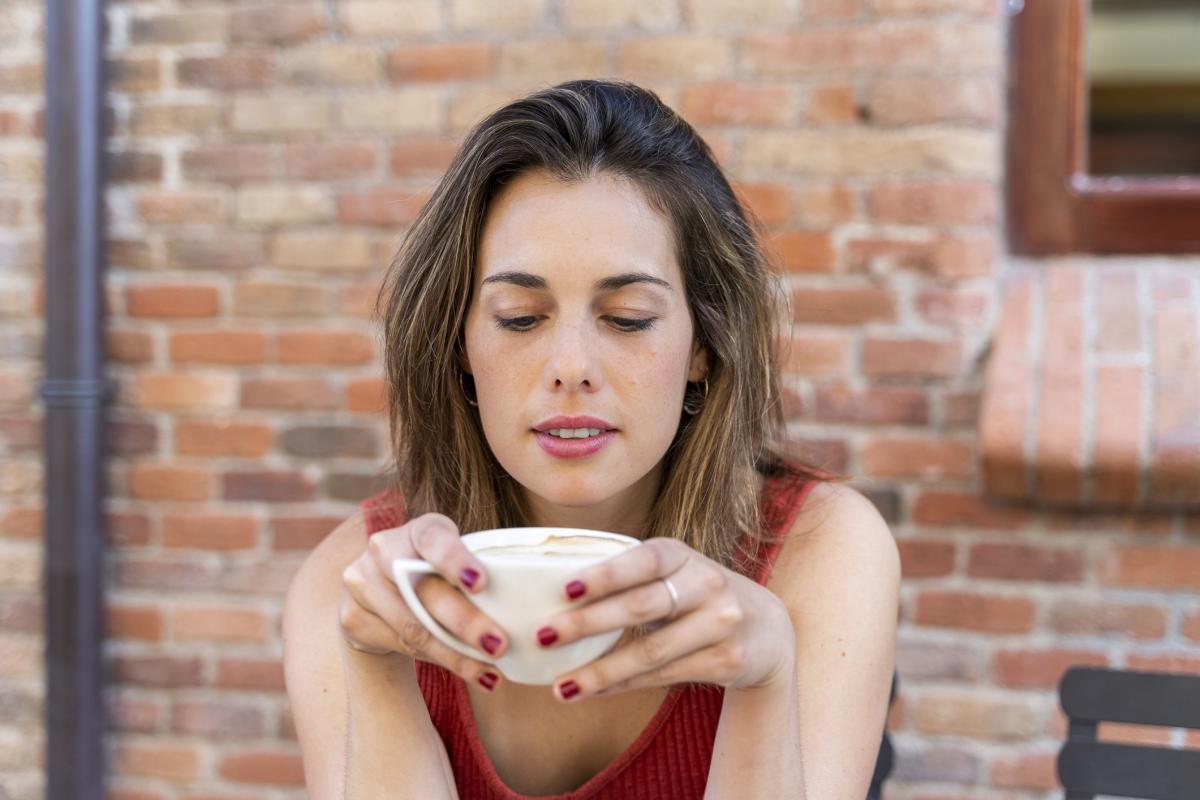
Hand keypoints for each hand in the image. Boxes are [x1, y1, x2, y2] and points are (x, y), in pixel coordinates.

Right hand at [338, 513, 506, 690]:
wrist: (378, 596)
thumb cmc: (435, 575)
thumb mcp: (455, 562)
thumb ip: (477, 573)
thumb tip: (526, 603)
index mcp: (419, 529)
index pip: (436, 540)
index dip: (456, 561)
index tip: (480, 583)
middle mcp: (384, 548)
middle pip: (426, 591)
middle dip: (465, 622)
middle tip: (499, 646)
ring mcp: (361, 581)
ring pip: (414, 626)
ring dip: (454, 653)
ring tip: (489, 671)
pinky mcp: (352, 616)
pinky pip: (402, 644)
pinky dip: (439, 661)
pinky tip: (470, 672)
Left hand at [536, 538, 795, 701]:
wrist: (768, 630)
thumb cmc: (697, 596)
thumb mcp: (675, 573)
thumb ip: (631, 579)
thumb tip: (557, 597)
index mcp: (683, 554)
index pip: (642, 559)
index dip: (605, 574)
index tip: (565, 589)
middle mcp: (706, 583)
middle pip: (640, 606)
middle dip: (587, 623)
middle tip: (543, 636)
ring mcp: (721, 623)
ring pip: (650, 652)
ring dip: (600, 671)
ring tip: (559, 687)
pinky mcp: (727, 660)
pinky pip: (663, 676)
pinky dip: (623, 686)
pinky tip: (593, 692)